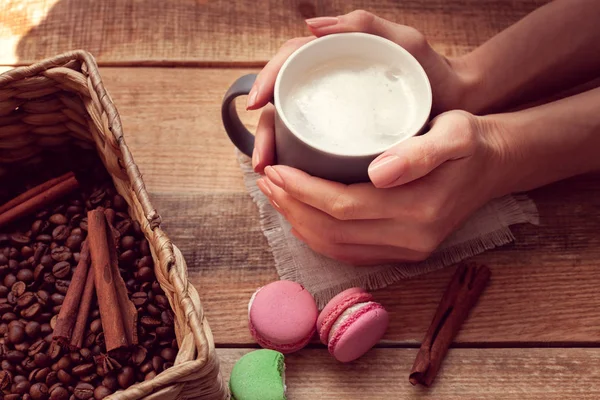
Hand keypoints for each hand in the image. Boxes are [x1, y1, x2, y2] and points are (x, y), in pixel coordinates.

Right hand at [249, 10, 472, 172]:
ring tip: (273, 176)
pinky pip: (311, 148)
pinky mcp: (344, 137)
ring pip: (293, 129)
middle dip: (266, 132)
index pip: (289, 64)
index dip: (267, 80)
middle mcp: (330, 84)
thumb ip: (365, 25)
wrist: (461, 106)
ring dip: (276, 151)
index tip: (257, 106)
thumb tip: (310, 27)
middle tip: (264, 162)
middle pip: (283, 103)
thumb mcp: (405, 42)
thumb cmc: (435, 71)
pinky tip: (294, 184)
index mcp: (335, 58)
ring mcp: (336, 112)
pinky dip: (297, 165)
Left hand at [256, 111, 506, 264]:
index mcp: (419, 209)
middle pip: (331, 231)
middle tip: (267, 180)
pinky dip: (318, 238)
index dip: (302, 190)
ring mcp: (407, 251)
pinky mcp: (403, 253)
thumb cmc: (469, 143)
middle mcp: (410, 239)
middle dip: (291, 207)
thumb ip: (419, 153)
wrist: (493, 167)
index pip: (342, 206)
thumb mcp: (455, 133)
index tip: (276, 169)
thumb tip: (377, 173)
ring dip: (298, 223)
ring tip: (276, 196)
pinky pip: (349, 253)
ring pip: (336, 247)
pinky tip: (302, 217)